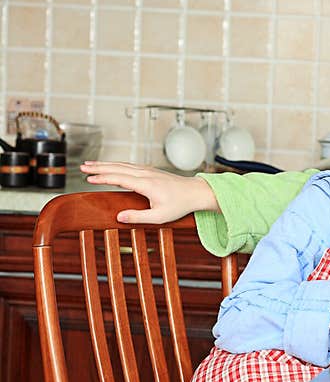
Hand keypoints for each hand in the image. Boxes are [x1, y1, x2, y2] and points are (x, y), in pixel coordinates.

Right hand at [80, 161, 219, 223]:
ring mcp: (148, 170)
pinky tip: (110, 167)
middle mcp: (146, 174)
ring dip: (106, 164)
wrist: (195, 193)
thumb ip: (138, 217)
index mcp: (146, 184)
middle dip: (99, 167)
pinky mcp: (151, 171)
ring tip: (90, 165)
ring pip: (123, 164)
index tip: (88, 178)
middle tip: (81, 167)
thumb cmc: (180, 205)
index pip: (119, 178)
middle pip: (117, 167)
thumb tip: (118, 216)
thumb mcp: (159, 216)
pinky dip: (116, 165)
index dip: (102, 177)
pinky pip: (129, 165)